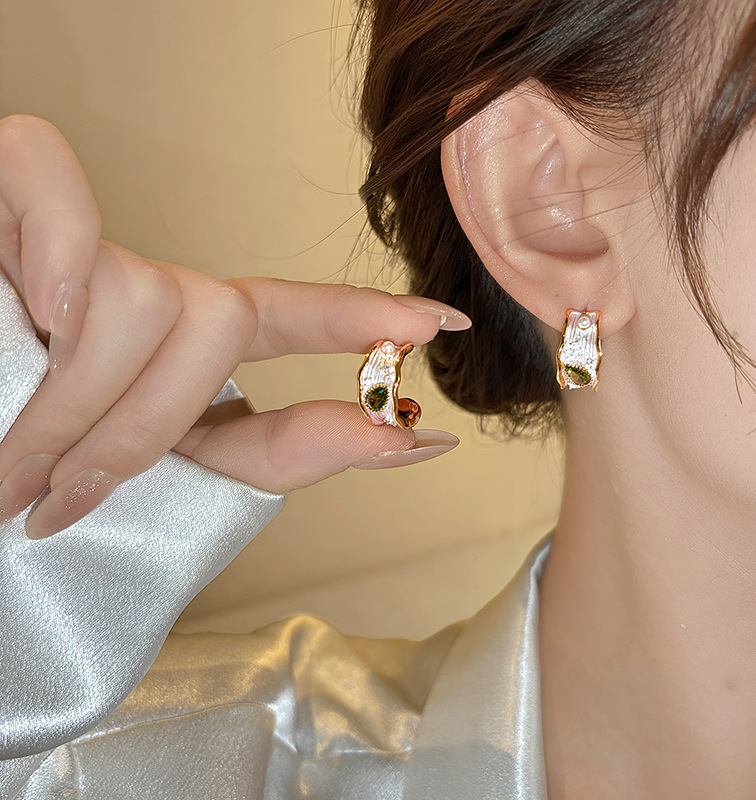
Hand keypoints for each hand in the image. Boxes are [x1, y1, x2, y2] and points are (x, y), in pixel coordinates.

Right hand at [0, 117, 470, 538]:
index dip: (362, 318)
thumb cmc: (15, 464)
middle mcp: (139, 291)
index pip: (285, 315)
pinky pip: (56, 189)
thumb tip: (408, 437)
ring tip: (4, 472)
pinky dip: (52, 249)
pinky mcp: (9, 197)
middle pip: (214, 329)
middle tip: (55, 503)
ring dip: (72, 408)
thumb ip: (274, 455)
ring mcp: (77, 247)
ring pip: (140, 301)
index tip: (445, 323)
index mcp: (176, 346)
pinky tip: (34, 298)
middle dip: (145, 430)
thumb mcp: (153, 476)